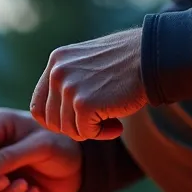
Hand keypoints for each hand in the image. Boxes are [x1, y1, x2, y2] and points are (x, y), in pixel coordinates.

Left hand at [30, 27, 148, 139]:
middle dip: (74, 127)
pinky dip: (102, 134)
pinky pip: (85, 133)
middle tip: (99, 122)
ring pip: (67, 129)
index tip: (78, 121)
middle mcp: (57, 72)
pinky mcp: (84, 103)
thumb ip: (68, 83)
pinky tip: (118, 125)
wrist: (153, 57)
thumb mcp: (87, 64)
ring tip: (111, 121)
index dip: (56, 120)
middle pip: (51, 121)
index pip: (38, 105)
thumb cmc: (126, 65)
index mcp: (56, 62)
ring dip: (90, 131)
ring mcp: (69, 87)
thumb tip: (53, 118)